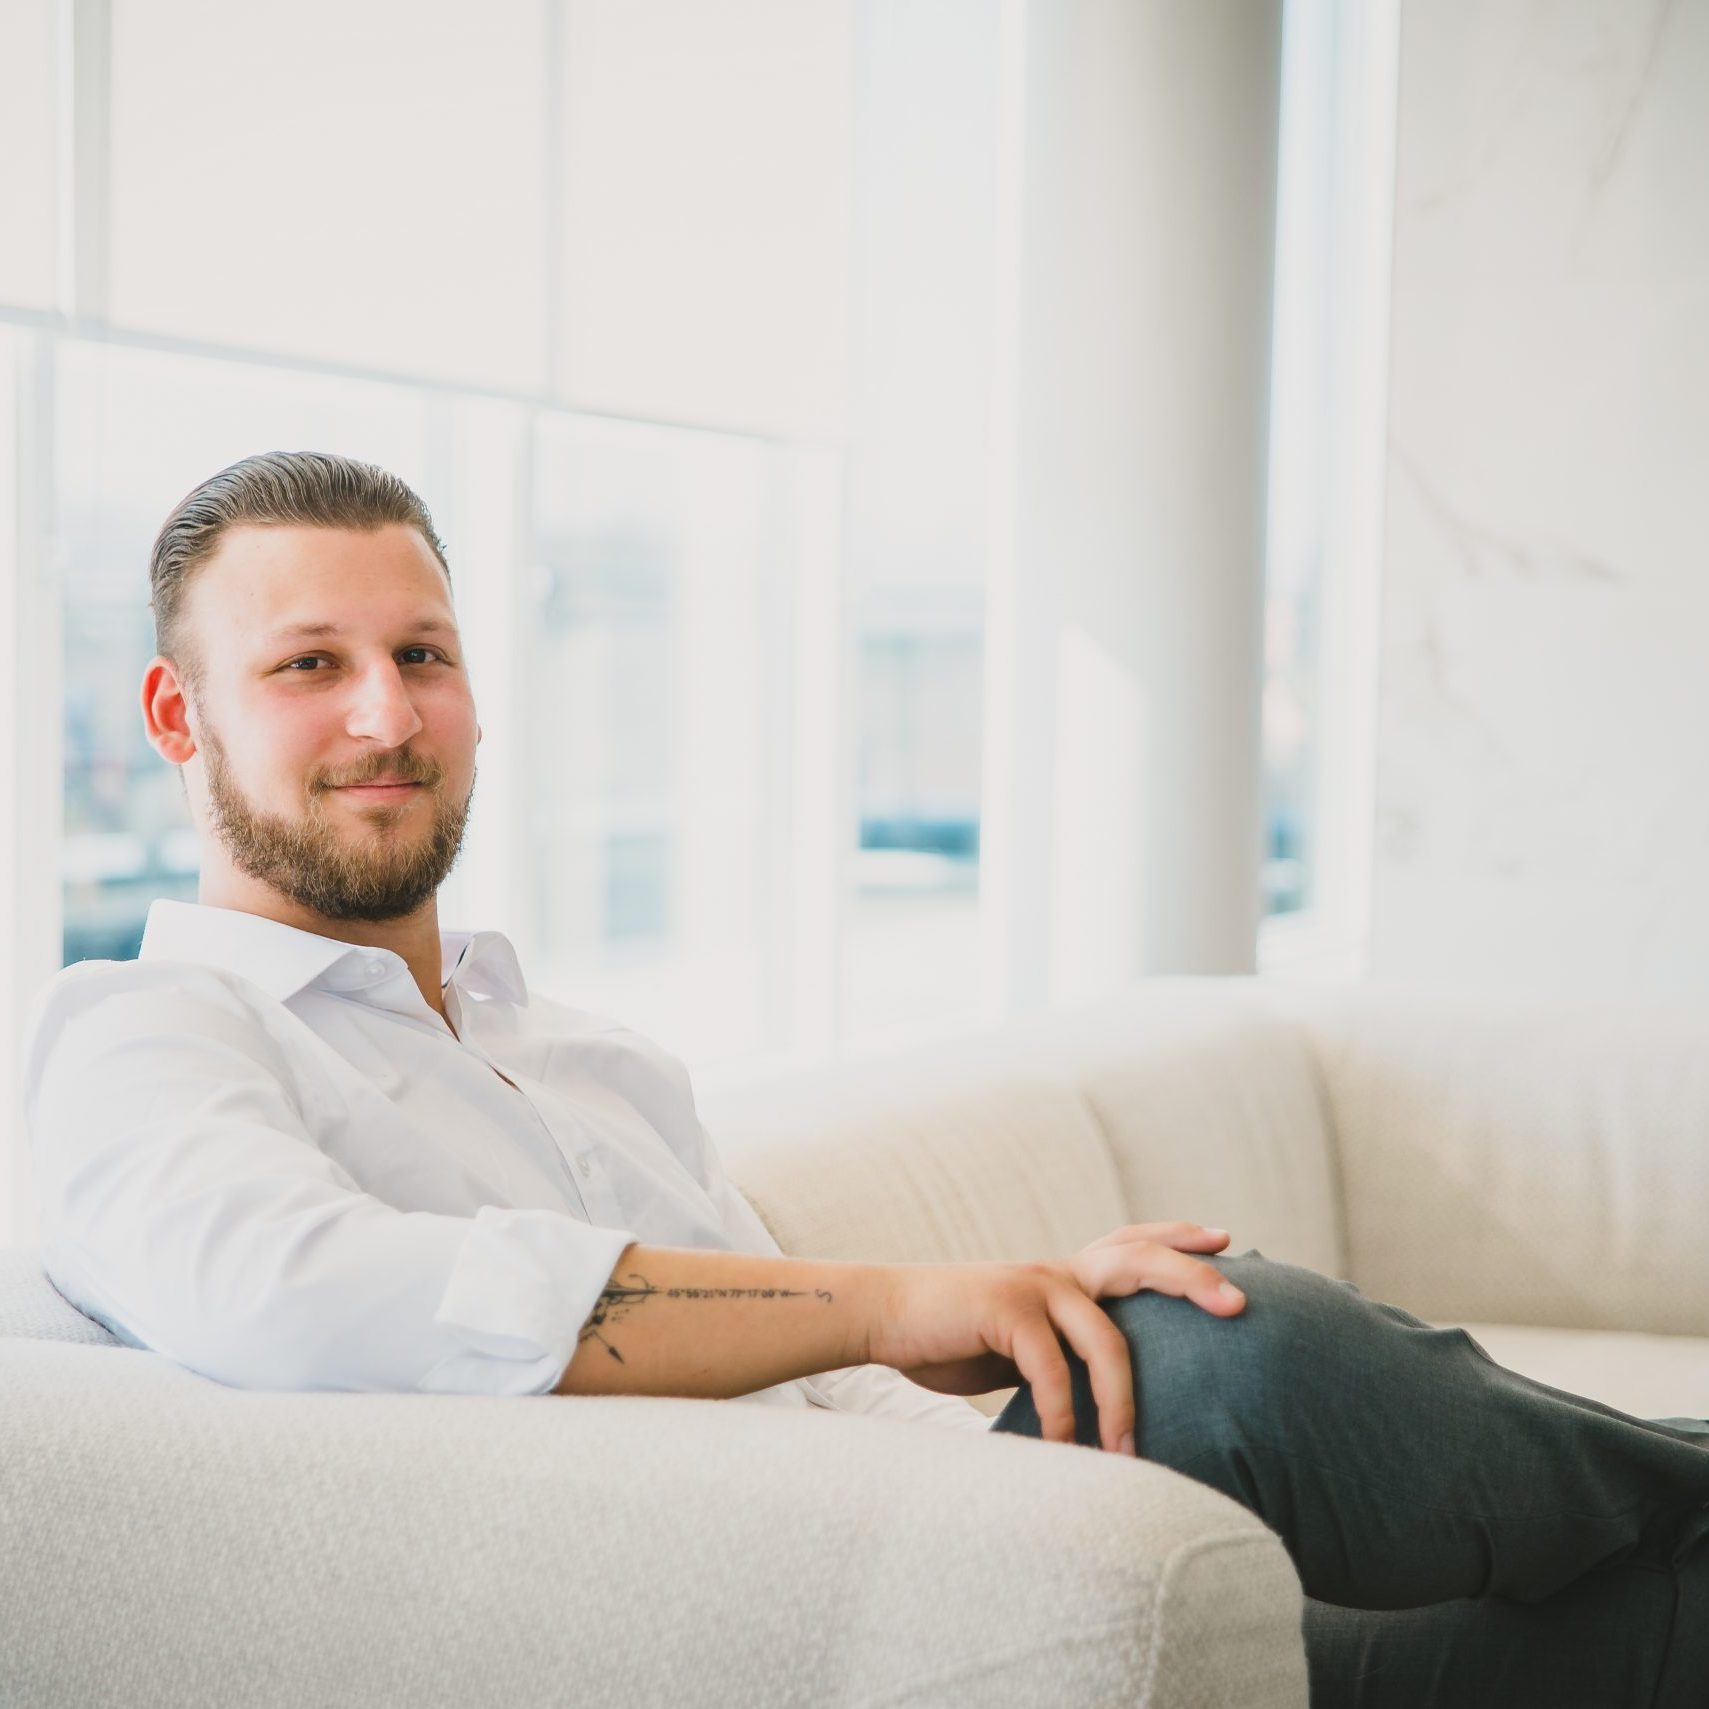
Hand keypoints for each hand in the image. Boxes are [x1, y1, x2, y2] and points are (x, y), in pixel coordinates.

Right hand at [869, 1222, 1243, 1454]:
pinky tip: (1064, 1450)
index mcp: (1063, 1275)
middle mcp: (1057, 1272)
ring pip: (1106, 1339)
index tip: (1225, 1240)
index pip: (1131, 1246)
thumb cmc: (950, 1337)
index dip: (1178, 1240)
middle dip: (1192, 1280)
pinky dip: (1061, 1417)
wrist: (884, 1316)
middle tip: (1239, 1304)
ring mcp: (1033, 1285)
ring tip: (1129, 1452)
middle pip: (1139, 1263)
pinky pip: (1052, 1371)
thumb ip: (1060, 1352)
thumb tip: (1102, 1397)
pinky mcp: (1006, 1308)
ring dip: (1122, 1403)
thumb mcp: (1017, 1343)